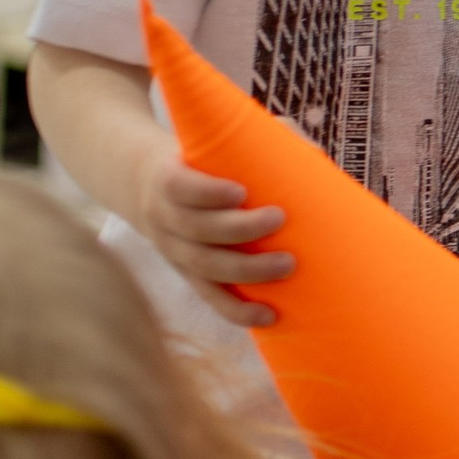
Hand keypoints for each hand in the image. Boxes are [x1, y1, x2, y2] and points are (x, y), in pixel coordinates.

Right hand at [140, 145, 294, 328]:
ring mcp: (175, 252)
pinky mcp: (189, 276)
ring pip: (205, 267)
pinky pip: (211, 297)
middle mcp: (165, 219)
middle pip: (197, 229)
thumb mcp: (209, 145)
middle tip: (279, 218)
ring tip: (287, 265)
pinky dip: (238, 310)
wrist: (145, 187)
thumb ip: (255, 142)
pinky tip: (268, 316)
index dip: (208, 193)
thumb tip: (313, 156)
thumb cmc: (198, 161)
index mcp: (166, 181)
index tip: (241, 191)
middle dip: (238, 228)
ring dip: (246, 271)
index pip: (180, 188)